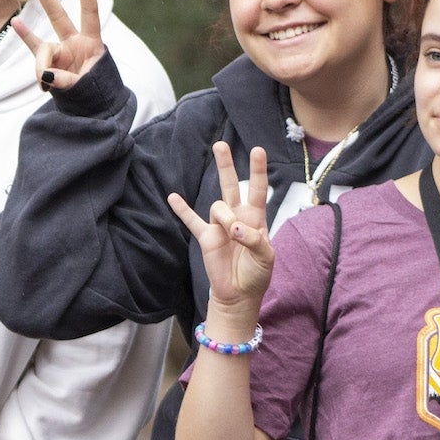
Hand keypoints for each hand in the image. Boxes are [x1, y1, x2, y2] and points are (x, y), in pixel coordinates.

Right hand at [13, 0, 105, 91]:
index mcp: (92, 43)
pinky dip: (28, 41)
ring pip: (44, 50)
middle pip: (59, 16)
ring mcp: (60, 51)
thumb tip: (45, 74)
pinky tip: (16, 23)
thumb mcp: (88, 86)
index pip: (90, 13)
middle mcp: (75, 42)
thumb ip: (66, 80)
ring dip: (42, 65)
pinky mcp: (48, 62)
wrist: (91, 104)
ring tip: (45, 81)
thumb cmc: (95, 91)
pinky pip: (35, 50)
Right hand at [168, 142, 273, 317]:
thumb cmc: (257, 273)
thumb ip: (254, 238)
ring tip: (231, 233)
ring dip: (224, 216)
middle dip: (226, 165)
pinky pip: (191, 221)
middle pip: (231, 185)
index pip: (258, 189)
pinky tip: (172, 197)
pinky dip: (182, 210)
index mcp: (256, 218)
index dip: (258, 170)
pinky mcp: (206, 238)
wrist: (239, 294)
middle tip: (220, 145)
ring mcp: (219, 226)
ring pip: (217, 206)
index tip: (258, 150)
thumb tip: (234, 226)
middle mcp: (237, 217)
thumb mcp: (266, 256)